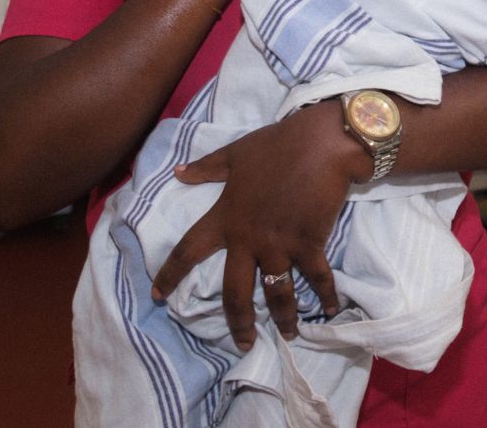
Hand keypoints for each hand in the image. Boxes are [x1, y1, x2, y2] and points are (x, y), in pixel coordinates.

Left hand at [150, 102, 367, 347]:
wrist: (320, 143)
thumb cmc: (277, 145)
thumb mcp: (236, 153)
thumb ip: (206, 168)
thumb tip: (178, 172)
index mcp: (225, 217)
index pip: (188, 250)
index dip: (169, 275)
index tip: (156, 296)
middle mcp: (248, 238)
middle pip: (234, 291)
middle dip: (238, 322)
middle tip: (243, 343)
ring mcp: (279, 244)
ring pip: (276, 293)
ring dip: (283, 318)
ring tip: (289, 334)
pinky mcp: (309, 243)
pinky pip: (317, 277)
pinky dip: (326, 295)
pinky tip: (330, 309)